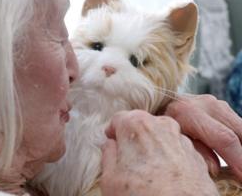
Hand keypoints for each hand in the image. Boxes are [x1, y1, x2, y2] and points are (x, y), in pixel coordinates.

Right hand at [100, 110, 218, 195]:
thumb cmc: (143, 195)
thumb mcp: (109, 178)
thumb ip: (108, 154)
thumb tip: (110, 145)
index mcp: (136, 124)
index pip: (119, 118)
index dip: (113, 132)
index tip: (113, 145)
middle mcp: (161, 125)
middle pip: (142, 124)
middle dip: (134, 138)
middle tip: (128, 161)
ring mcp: (182, 140)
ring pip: (161, 137)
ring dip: (154, 148)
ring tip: (148, 172)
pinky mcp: (197, 156)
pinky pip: (177, 151)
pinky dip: (170, 159)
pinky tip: (164, 178)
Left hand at [164, 94, 241, 179]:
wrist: (155, 106)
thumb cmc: (161, 129)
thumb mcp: (171, 140)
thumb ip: (193, 153)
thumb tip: (215, 169)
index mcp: (188, 113)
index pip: (224, 138)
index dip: (238, 160)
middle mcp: (205, 104)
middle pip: (238, 132)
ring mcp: (215, 103)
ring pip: (240, 128)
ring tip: (238, 164)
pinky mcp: (221, 106)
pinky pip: (236, 125)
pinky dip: (238, 140)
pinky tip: (236, 153)